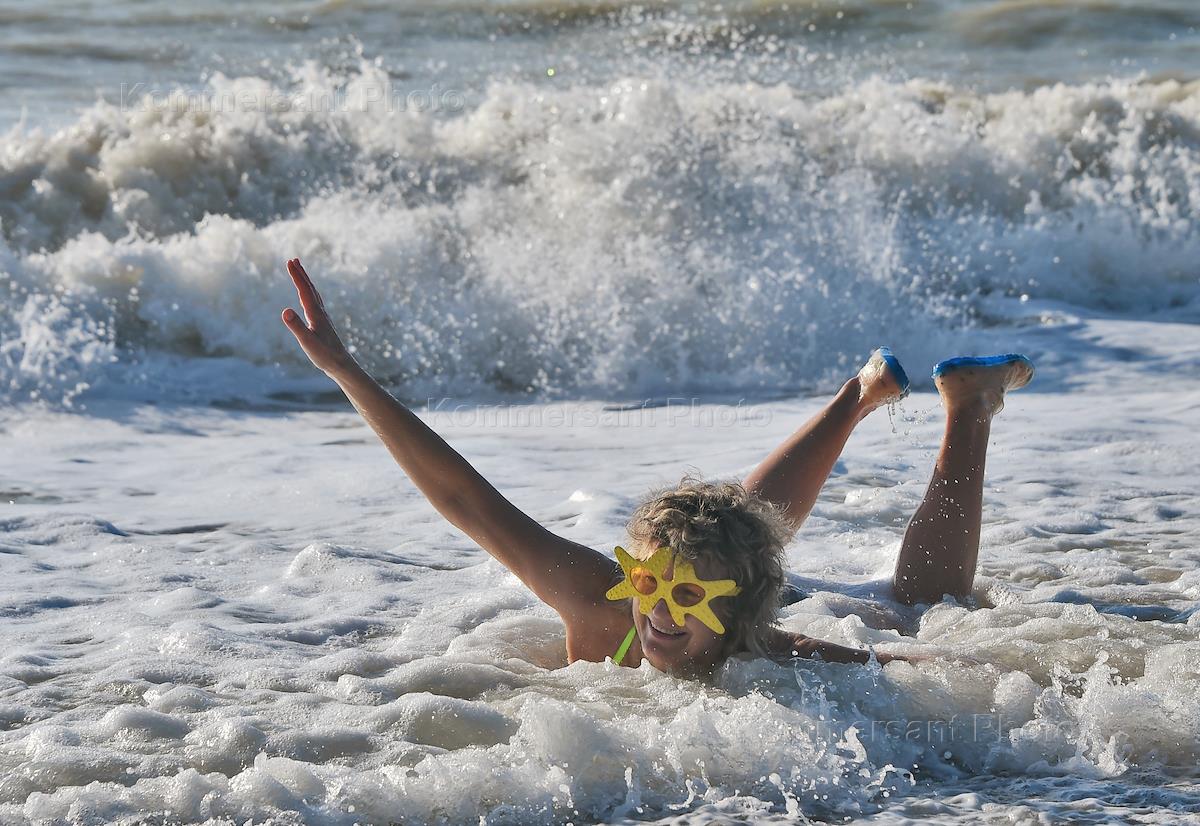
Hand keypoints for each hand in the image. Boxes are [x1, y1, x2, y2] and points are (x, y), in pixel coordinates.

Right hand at [281, 258, 357, 377]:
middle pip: (309, 289)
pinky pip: (315, 303)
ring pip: (313, 294)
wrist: (340, 364)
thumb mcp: (307, 342)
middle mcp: (320, 312)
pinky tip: (308, 297)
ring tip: (300, 273)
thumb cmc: (324, 355)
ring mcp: (322, 317)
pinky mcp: (323, 324)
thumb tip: (285, 311)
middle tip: (293, 259)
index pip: (304, 290)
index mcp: (315, 314)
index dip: (296, 276)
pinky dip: (309, 294)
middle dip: (301, 274)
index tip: (289, 262)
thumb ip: (296, 326)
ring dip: (306, 282)